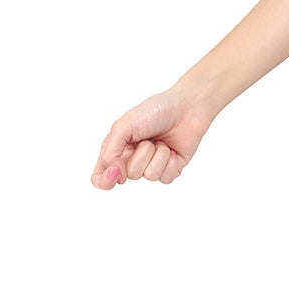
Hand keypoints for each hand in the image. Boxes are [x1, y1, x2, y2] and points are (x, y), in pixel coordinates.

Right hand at [92, 84, 214, 189]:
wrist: (186, 108)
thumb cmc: (154, 111)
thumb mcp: (125, 126)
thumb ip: (111, 150)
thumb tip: (112, 171)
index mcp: (117, 149)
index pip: (101, 176)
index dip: (105, 180)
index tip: (117, 172)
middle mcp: (133, 160)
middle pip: (129, 175)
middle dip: (141, 155)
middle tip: (148, 139)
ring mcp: (152, 166)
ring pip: (149, 176)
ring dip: (157, 155)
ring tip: (161, 141)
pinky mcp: (171, 169)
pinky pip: (166, 178)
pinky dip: (170, 162)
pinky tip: (172, 149)